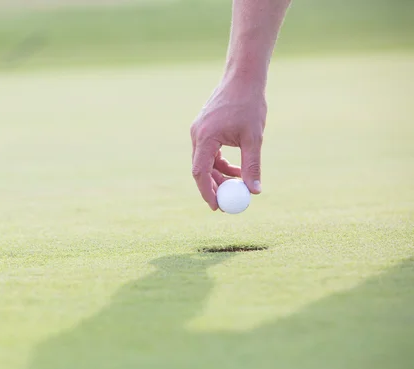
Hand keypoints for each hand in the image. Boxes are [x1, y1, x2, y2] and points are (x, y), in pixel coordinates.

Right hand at [190, 78, 266, 210]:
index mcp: (205, 137)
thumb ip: (252, 166)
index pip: (200, 172)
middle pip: (200, 169)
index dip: (207, 192)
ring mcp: (199, 131)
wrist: (242, 78)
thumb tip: (254, 192)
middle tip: (228, 202)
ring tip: (239, 183)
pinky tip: (236, 168)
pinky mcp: (204, 128)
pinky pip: (208, 152)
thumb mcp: (253, 138)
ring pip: (205, 162)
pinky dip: (220, 163)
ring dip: (220, 175)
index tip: (217, 207)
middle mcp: (197, 135)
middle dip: (213, 187)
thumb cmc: (249, 105)